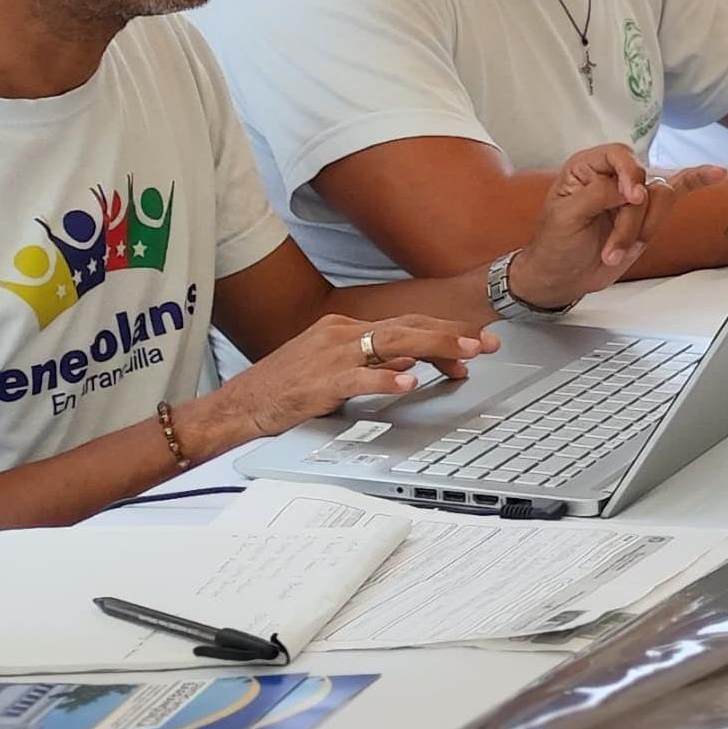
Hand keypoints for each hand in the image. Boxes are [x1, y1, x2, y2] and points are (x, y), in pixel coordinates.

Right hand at [203, 315, 495, 445]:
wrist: (240, 404)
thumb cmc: (286, 388)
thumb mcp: (333, 367)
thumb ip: (371, 363)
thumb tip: (412, 365)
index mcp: (346, 329)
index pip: (406, 324)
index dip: (444, 332)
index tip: (476, 340)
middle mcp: (342, 334)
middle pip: (408, 327)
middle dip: (452, 335)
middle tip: (487, 343)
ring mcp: (331, 356)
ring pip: (392, 344)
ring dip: (434, 349)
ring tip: (465, 356)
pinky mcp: (320, 382)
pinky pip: (358, 378)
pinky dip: (385, 378)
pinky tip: (408, 381)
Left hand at [507, 145, 727, 308]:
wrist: (563, 276)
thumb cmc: (556, 245)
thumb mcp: (567, 216)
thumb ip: (599, 193)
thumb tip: (635, 188)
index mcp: (587, 168)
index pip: (619, 155)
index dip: (629, 174)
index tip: (630, 199)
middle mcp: (613, 176)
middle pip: (645, 182)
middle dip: (631, 220)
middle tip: (612, 247)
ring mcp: (634, 196)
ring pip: (661, 199)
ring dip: (644, 230)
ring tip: (618, 253)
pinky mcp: (650, 214)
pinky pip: (680, 191)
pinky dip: (697, 181)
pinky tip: (717, 174)